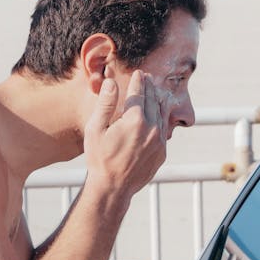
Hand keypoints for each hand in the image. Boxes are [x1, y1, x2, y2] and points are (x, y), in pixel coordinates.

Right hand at [84, 70, 167, 197]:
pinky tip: (157, 114)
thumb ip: (105, 104)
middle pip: (152, 101)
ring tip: (154, 91)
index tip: (139, 72)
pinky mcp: (162, 152)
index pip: (139, 93)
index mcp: (135, 120)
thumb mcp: (95, 129)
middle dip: (149, 87)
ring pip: (161, 114)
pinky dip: (161, 118)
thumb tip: (111, 82)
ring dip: (158, 101)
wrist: (113, 187)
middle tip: (147, 77)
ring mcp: (159, 141)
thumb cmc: (99, 158)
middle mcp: (151, 128)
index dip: (138, 81)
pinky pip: (163, 130)